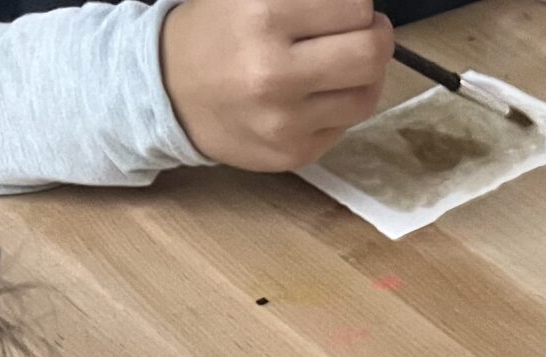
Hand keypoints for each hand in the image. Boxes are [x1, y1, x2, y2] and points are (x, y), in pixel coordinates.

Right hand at [161, 0, 394, 172]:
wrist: (169, 92)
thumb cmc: (215, 32)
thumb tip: (360, 4)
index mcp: (261, 14)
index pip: (352, 7)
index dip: (358, 5)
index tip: (350, 8)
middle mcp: (274, 71)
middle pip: (370, 53)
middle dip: (376, 36)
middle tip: (367, 30)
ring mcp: (285, 120)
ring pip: (366, 94)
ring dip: (367, 74)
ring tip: (346, 61)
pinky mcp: (294, 153)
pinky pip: (346, 125)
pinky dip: (343, 104)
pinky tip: (322, 91)